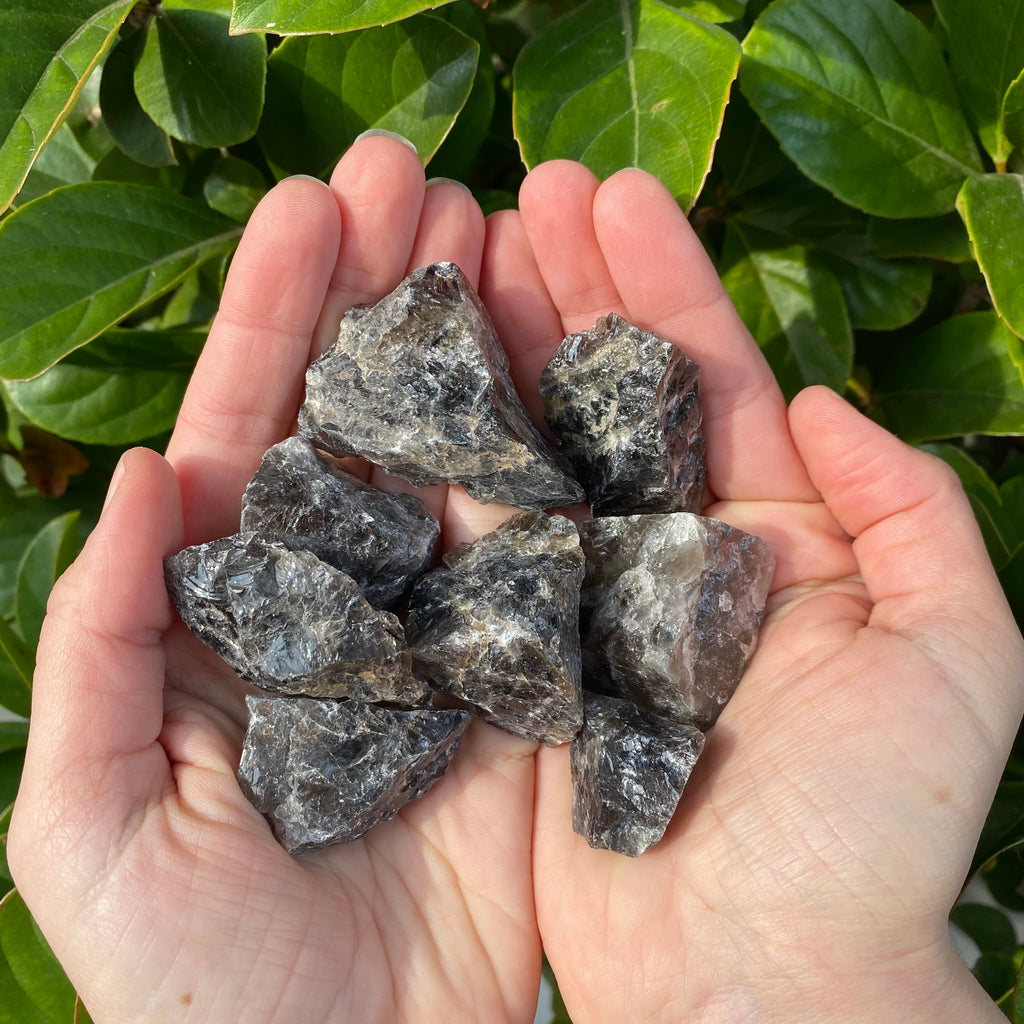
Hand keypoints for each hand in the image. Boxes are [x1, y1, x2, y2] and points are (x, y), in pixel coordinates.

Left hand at [9, 135, 542, 1023]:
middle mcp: (346, 602)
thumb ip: (105, 649)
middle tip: (424, 175)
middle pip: (366, 421)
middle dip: (387, 294)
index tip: (316, 206)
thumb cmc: (193, 985)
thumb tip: (146, 477)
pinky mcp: (530, 685)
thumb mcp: (88, 827)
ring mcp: (447, 634)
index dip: (279, 319)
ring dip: (480, 348)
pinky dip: (561, 463)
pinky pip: (547, 558)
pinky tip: (579, 370)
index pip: (252, 436)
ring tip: (507, 233)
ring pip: (462, 463)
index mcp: (236, 614)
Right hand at [517, 162, 1023, 1022]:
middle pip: (611, 401)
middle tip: (521, 191)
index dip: (668, 285)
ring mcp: (581, 606)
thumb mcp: (957, 657)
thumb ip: (914, 517)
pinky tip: (410, 387)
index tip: (617, 196)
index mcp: (771, 542)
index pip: (708, 385)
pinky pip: (478, 552)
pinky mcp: (514, 664)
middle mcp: (668, 560)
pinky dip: (449, 470)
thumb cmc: (868, 835)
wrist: (756, 982)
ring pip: (537, 456)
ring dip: (501, 354)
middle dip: (571, 291)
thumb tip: (822, 402)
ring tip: (459, 254)